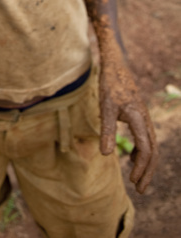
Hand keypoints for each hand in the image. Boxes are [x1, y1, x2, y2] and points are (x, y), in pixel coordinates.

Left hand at [99, 54, 157, 192]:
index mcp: (139, 118)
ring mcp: (144, 118)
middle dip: (147, 172)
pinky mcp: (140, 117)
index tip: (133, 181)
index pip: (146, 148)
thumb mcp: (105, 106)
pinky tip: (133, 158)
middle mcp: (146, 120)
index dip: (141, 167)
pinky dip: (143, 152)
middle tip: (141, 190)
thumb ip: (106, 130)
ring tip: (138, 180)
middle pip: (153, 151)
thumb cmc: (109, 85)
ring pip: (151, 146)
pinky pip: (146, 138)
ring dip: (146, 164)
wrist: (115, 66)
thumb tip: (105, 154)